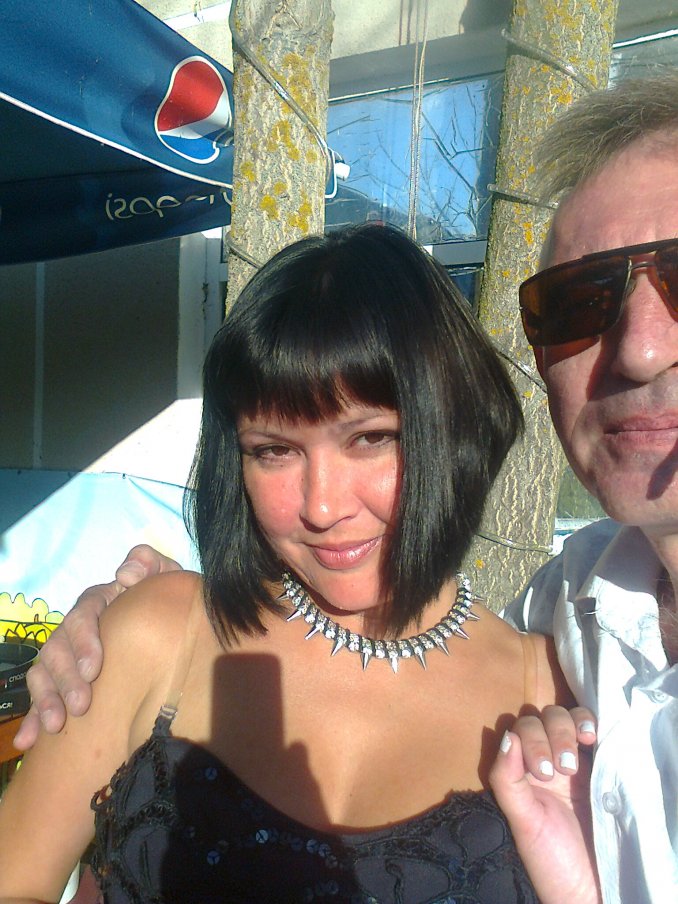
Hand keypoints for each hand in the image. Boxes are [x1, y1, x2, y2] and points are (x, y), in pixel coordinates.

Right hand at [12, 545, 181, 750]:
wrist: (169, 623)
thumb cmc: (163, 600)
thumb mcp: (164, 576)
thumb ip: (148, 565)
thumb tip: (125, 574)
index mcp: (98, 602)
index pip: (83, 616)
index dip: (84, 642)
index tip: (94, 669)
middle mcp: (76, 627)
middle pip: (58, 648)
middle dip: (66, 679)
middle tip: (82, 706)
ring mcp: (66, 654)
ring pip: (44, 672)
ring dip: (45, 700)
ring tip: (56, 726)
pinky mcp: (62, 680)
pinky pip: (41, 697)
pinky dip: (33, 719)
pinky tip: (29, 742)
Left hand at [489, 705, 599, 903]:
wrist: (591, 887)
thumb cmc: (551, 859)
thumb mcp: (523, 821)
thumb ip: (507, 780)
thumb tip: (506, 736)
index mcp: (521, 772)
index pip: (520, 731)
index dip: (531, 740)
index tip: (544, 773)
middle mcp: (545, 761)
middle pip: (542, 720)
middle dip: (551, 736)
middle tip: (563, 770)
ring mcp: (574, 761)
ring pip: (564, 718)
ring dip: (568, 728)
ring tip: (576, 759)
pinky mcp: (600, 766)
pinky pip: (592, 729)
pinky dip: (589, 722)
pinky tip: (592, 737)